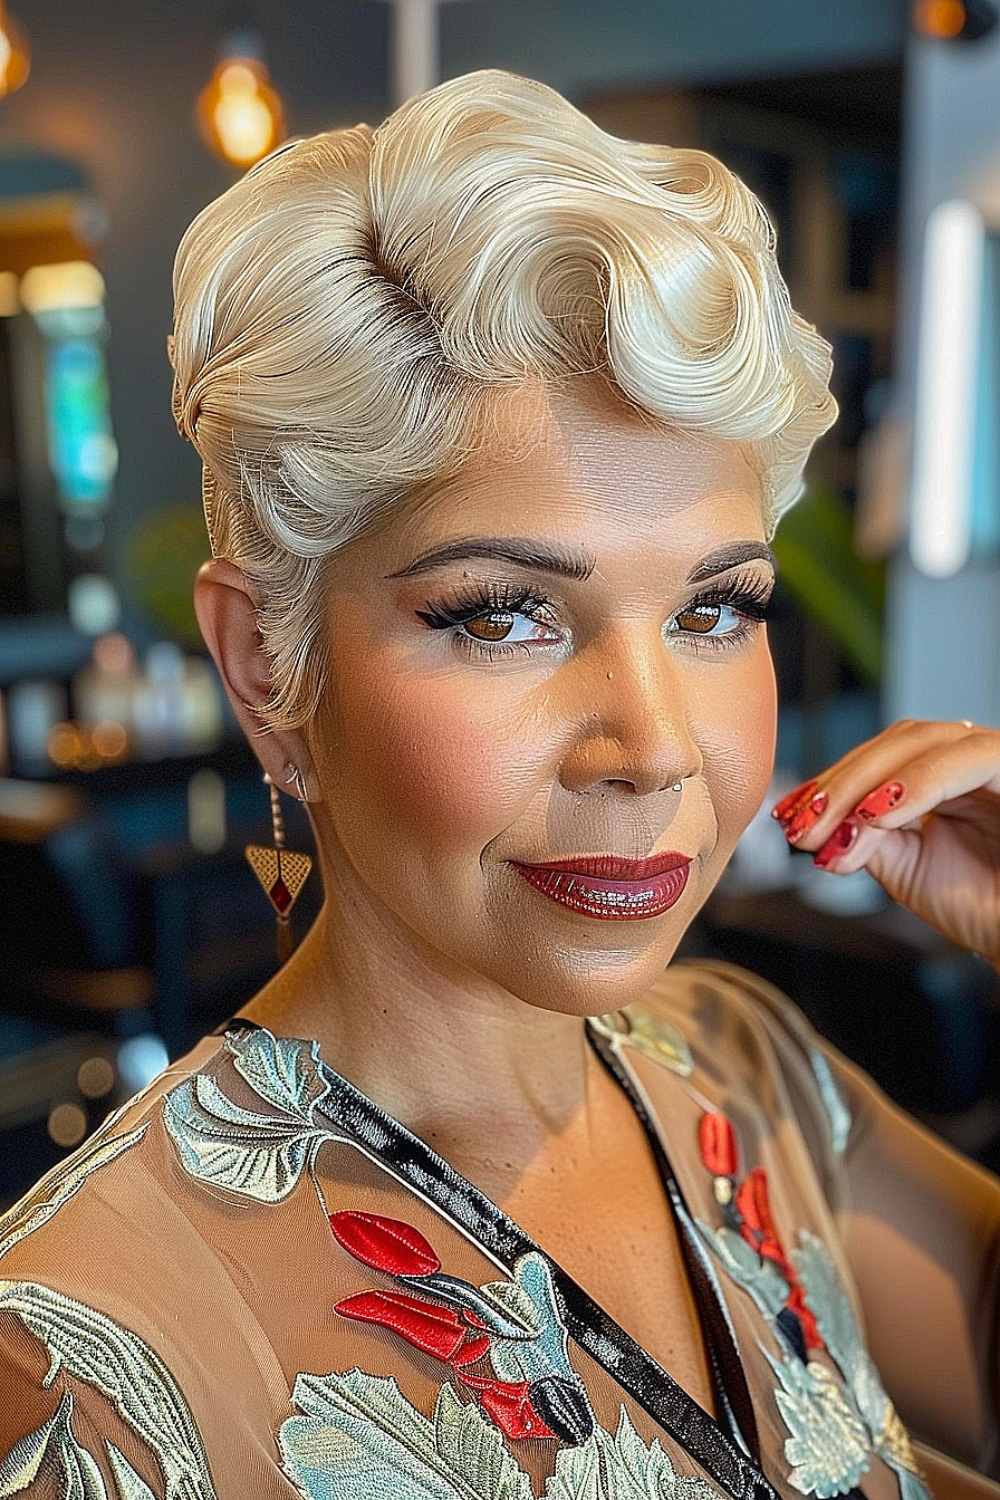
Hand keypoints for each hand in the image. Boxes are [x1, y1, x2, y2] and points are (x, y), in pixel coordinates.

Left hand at [771, 720, 999, 966]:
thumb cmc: (983, 907)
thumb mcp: (906, 868)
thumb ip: (863, 836)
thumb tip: (817, 826)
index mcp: (947, 775)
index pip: (882, 755)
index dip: (832, 779)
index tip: (788, 815)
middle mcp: (975, 759)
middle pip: (898, 740)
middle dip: (840, 782)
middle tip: (801, 825)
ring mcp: (999, 762)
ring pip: (927, 740)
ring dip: (868, 780)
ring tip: (831, 822)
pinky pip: (972, 760)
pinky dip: (919, 783)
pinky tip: (880, 815)